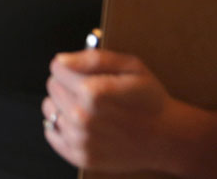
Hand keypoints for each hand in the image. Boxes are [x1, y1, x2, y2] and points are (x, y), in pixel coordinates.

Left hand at [42, 49, 187, 172]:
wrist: (167, 137)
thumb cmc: (149, 99)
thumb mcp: (131, 67)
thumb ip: (93, 59)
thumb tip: (60, 61)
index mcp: (93, 93)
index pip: (56, 69)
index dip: (70, 67)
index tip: (85, 73)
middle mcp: (83, 118)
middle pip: (52, 87)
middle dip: (68, 84)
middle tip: (92, 92)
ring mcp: (81, 140)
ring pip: (50, 109)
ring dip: (63, 105)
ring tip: (89, 108)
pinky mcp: (81, 156)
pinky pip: (51, 134)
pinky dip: (61, 127)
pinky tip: (82, 124)